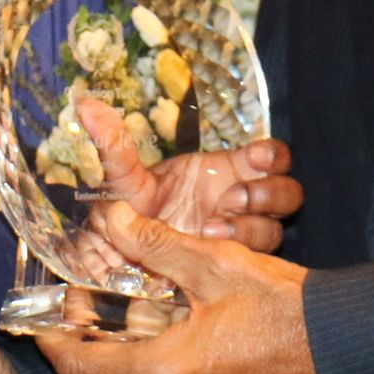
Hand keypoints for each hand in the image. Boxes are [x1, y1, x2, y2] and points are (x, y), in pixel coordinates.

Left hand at [37, 198, 324, 373]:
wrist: (343, 352)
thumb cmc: (283, 308)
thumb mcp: (214, 263)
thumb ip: (154, 242)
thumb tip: (108, 218)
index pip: (81, 367)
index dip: (53, 340)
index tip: (41, 316)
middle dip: (88, 344)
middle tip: (82, 303)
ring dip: (120, 357)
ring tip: (123, 312)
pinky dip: (152, 372)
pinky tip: (165, 334)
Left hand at [77, 98, 299, 250]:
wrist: (115, 264)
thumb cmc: (124, 216)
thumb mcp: (121, 181)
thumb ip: (114, 146)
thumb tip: (86, 105)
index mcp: (224, 172)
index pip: (271, 157)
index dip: (273, 156)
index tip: (255, 159)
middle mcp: (238, 202)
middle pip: (286, 193)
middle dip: (264, 195)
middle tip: (228, 202)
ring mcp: (238, 237)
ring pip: (274, 228)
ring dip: (249, 227)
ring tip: (211, 232)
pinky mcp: (232, 267)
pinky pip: (256, 260)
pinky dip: (237, 253)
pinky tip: (209, 252)